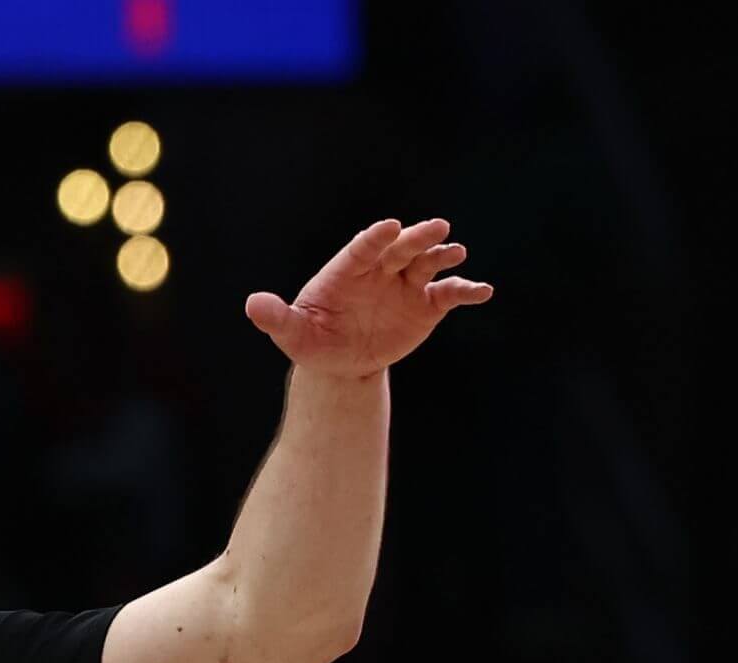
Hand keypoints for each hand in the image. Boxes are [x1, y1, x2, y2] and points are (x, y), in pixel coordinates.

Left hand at [246, 218, 492, 377]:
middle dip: (417, 238)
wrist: (342, 361)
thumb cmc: (314, 340)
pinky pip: (448, 294)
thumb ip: (277, 318)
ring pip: (426, 264)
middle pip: (400, 249)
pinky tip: (484, 291)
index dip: (376, 238)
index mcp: (347, 270)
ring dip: (442, 256)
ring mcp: (404, 285)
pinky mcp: (424, 305)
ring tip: (457, 253)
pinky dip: (466, 291)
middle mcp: (379, 270)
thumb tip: (253, 305)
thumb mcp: (292, 334)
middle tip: (438, 227)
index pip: (362, 249)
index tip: (389, 227)